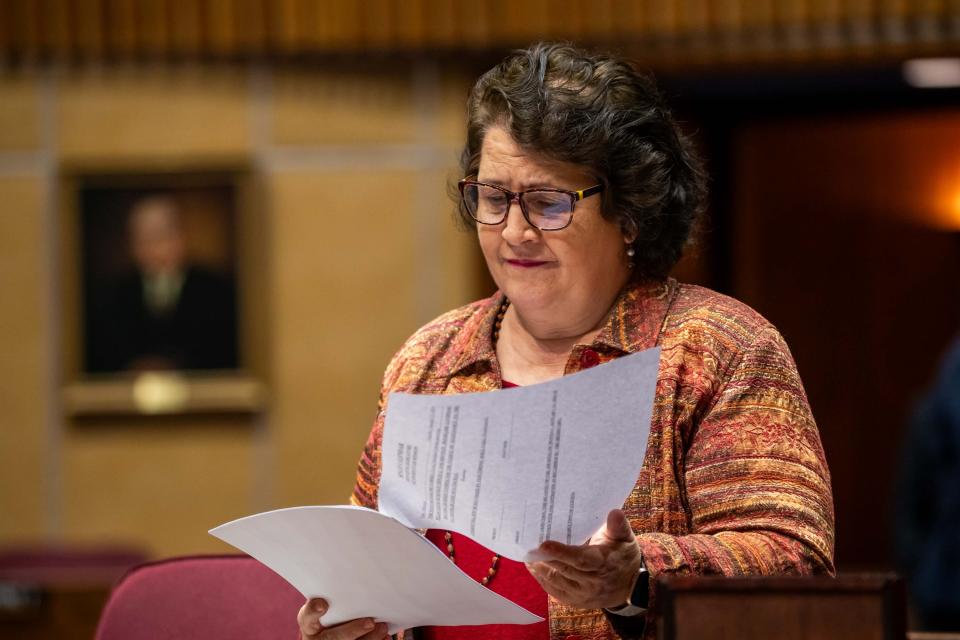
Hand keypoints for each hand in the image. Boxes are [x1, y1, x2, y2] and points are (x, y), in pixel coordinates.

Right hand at [297, 598, 389, 639]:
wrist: (329, 631)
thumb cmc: (331, 611)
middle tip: (370, 622)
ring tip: (382, 627)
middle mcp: (317, 639)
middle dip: (352, 631)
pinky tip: (384, 637)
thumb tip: (359, 577)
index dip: (313, 611)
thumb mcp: (328, 605)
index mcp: (309, 623)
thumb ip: (336, 599)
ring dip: (368, 639)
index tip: (323, 604)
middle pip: (332, 638)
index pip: (307, 617)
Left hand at [526, 509, 642, 609]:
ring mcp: (581, 595)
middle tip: (526, 544)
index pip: (580, 559)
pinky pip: (554, 591)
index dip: (561, 552)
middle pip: (563, 569)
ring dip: (539, 568)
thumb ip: (618, 526)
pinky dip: (541, 579)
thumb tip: (614, 512)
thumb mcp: (625, 539)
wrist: (630, 588)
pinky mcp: (574, 601)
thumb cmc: (623, 557)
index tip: (543, 544)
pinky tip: (533, 567)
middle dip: (543, 558)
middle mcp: (591, 582)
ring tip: (526, 554)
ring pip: (555, 581)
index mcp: (602, 564)